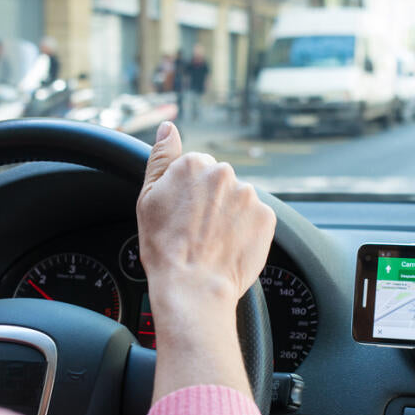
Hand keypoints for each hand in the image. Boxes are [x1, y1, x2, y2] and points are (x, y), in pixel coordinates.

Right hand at [137, 122, 275, 313]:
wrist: (192, 286)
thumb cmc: (164, 248)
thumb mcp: (148, 198)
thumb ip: (160, 157)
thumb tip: (168, 127)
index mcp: (193, 164)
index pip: (197, 169)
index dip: (189, 194)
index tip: (185, 214)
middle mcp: (223, 173)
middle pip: (220, 183)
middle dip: (213, 202)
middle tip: (199, 231)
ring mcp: (248, 195)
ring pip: (240, 201)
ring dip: (231, 216)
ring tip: (215, 241)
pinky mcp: (267, 217)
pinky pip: (257, 219)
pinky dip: (247, 231)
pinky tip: (230, 246)